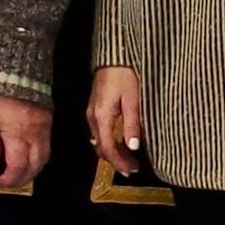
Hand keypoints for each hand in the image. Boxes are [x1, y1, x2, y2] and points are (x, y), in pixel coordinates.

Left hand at [0, 92, 50, 191]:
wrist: (18, 70)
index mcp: (18, 134)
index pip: (18, 166)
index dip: (10, 178)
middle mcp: (35, 135)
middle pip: (35, 166)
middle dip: (22, 178)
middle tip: (9, 181)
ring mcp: (44, 129)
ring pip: (44, 158)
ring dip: (32, 170)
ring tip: (18, 173)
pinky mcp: (48, 122)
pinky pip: (47, 147)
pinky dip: (38, 158)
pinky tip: (27, 158)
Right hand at [84, 64, 146, 178]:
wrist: (114, 54)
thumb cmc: (125, 74)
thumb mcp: (133, 99)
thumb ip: (132, 124)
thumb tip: (133, 147)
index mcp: (102, 117)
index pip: (107, 148)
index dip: (119, 162)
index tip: (132, 170)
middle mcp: (93, 117)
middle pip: (101, 147)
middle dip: (116, 160)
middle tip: (133, 167)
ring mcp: (91, 111)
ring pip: (99, 140)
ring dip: (113, 151)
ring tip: (130, 157)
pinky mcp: (95, 106)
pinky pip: (99, 131)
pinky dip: (109, 140)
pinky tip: (121, 141)